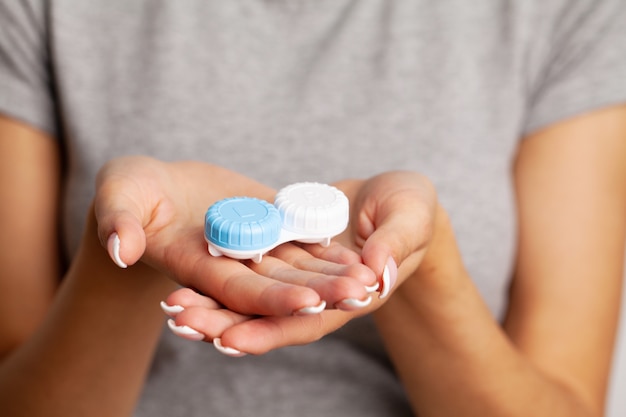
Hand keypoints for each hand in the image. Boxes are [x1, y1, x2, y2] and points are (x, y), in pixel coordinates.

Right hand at [93, 156, 375, 316]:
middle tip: (359, 294)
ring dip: (332, 276)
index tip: (308, 302)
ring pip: (297, 268)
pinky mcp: (268, 228)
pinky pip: (301, 242)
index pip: (237, 289)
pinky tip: (360, 253)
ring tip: (370, 278)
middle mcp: (230, 265)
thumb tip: (120, 247)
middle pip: (278, 285)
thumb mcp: (118, 194)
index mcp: (194, 266)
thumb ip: (118, 220)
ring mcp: (252, 247)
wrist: (158, 188)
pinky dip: (328, 250)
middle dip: (318, 292)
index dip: (271, 297)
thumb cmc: (130, 189)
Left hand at [160, 170, 439, 354]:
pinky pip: (250, 264)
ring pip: (251, 294)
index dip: (270, 330)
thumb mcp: (412, 216)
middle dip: (224, 322)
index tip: (229, 339)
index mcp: (350, 295)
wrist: (396, 200)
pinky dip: (221, 272)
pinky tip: (186, 275)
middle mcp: (318, 293)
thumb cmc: (413, 208)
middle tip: (180, 321)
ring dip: (212, 303)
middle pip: (268, 315)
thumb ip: (396, 242)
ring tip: (170, 306)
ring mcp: (298, 272)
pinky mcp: (285, 250)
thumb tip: (375, 272)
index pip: (306, 321)